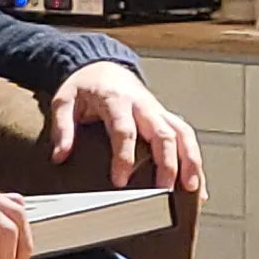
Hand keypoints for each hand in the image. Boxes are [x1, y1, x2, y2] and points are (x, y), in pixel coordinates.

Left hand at [47, 62, 203, 198]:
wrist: (103, 66)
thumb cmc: (85, 87)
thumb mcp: (65, 101)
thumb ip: (63, 128)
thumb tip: (60, 156)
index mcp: (117, 100)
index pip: (125, 131)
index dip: (124, 157)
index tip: (120, 182)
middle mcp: (143, 105)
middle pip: (163, 134)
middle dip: (167, 164)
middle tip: (163, 192)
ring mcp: (158, 111)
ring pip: (182, 134)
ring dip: (190, 161)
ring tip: (191, 189)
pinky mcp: (165, 118)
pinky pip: (186, 137)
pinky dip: (194, 161)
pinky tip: (197, 185)